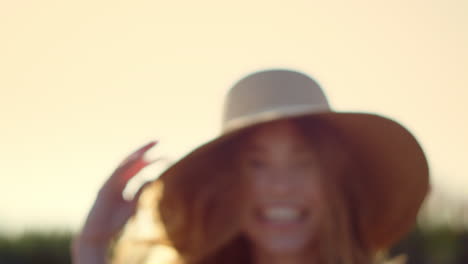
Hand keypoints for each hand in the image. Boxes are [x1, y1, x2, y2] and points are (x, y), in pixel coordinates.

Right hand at [72, 141, 158, 262]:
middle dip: (145, 151)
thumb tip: (153, 178)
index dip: (151, 159)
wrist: (97, 237)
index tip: (166, 154)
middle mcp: (116, 181)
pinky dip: (125, 166)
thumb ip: (141, 191)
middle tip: (159, 140)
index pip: (139, 167)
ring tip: (148, 148)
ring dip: (136, 155)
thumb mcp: (133, 205)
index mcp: (123, 184)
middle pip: (132, 161)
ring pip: (123, 164)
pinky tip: (136, 160)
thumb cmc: (115, 223)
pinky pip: (115, 174)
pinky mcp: (103, 189)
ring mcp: (109, 183)